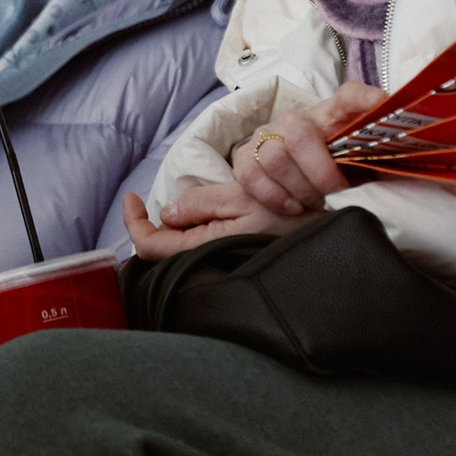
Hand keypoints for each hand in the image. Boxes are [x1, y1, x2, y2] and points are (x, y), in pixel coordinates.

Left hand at [120, 183, 309, 258]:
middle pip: (162, 248)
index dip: (133, 221)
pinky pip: (199, 244)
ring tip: (185, 202)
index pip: (150, 245)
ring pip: (180, 245)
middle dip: (151, 223)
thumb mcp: (240, 197)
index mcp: (203, 247)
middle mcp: (207, 259)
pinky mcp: (230, 255)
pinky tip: (204, 213)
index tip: (130, 196)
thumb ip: (199, 204)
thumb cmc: (287, 215)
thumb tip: (166, 212)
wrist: (324, 238)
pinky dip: (192, 227)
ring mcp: (219, 259)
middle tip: (149, 199)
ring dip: (174, 223)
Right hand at [227, 79, 385, 216]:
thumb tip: (415, 169)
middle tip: (336, 193)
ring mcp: (267, 136)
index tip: (380, 103)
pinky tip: (292, 206)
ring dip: (299, 188)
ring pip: (276, 158)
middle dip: (321, 173)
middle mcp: (296, 120)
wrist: (287, 183)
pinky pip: (252, 174)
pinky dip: (274, 196)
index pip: (347, 96)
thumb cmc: (328, 174)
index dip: (362, 98)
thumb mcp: (355, 166)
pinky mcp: (245, 156)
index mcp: (330, 116)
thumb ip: (377, 161)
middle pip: (300, 135)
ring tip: (314, 202)